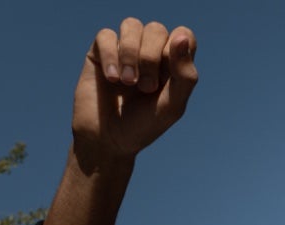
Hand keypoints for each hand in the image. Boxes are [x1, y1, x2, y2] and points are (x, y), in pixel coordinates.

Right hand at [72, 19, 198, 171]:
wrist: (108, 140)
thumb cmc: (144, 125)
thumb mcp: (172, 105)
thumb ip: (185, 75)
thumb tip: (181, 37)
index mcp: (173, 64)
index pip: (184, 35)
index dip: (177, 50)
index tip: (168, 75)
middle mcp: (150, 52)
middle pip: (157, 29)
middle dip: (151, 57)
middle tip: (145, 88)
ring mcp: (124, 50)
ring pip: (132, 25)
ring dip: (130, 53)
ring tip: (128, 82)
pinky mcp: (100, 52)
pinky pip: (106, 35)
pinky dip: (111, 56)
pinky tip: (111, 78)